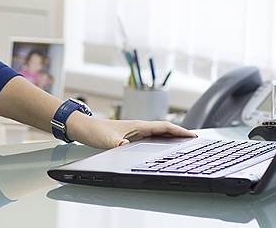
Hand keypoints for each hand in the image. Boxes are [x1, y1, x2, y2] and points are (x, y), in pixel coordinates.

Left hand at [65, 113, 196, 148]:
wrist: (81, 126)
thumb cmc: (94, 131)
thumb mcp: (107, 141)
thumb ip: (118, 146)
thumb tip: (127, 149)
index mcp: (137, 125)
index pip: (163, 127)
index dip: (178, 131)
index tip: (192, 136)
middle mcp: (138, 126)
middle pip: (164, 129)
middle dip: (179, 134)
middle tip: (193, 141)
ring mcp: (134, 131)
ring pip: (157, 133)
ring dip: (170, 137)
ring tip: (182, 144)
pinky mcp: (129, 136)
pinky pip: (150, 138)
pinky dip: (159, 141)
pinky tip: (160, 148)